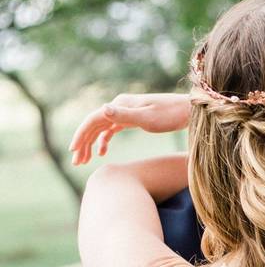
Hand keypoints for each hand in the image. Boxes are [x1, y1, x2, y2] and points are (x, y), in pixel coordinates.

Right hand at [69, 93, 190, 164]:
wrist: (190, 111)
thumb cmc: (171, 115)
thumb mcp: (147, 118)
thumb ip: (124, 115)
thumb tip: (103, 108)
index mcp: (121, 104)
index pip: (93, 119)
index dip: (81, 135)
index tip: (73, 152)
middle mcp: (121, 105)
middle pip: (94, 124)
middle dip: (83, 143)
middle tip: (76, 162)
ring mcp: (127, 112)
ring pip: (102, 128)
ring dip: (91, 144)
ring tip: (84, 161)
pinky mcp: (134, 118)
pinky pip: (113, 129)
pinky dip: (105, 140)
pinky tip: (102, 153)